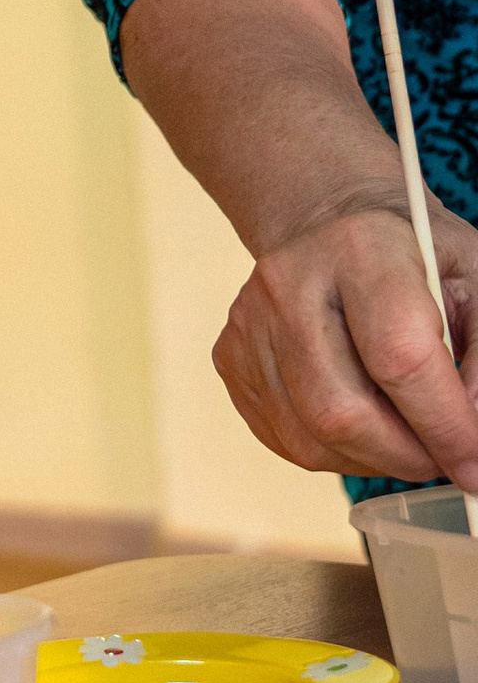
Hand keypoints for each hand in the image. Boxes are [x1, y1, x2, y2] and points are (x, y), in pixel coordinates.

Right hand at [214, 195, 477, 483]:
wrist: (331, 218)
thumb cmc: (412, 251)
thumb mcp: (476, 279)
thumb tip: (474, 437)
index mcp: (362, 249)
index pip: (399, 356)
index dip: (444, 425)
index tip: (475, 464)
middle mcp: (290, 282)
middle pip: (343, 410)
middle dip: (407, 455)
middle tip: (444, 457)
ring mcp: (250, 321)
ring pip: (312, 437)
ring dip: (374, 460)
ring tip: (407, 437)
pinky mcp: (230, 355)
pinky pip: (286, 438)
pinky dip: (337, 451)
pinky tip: (364, 422)